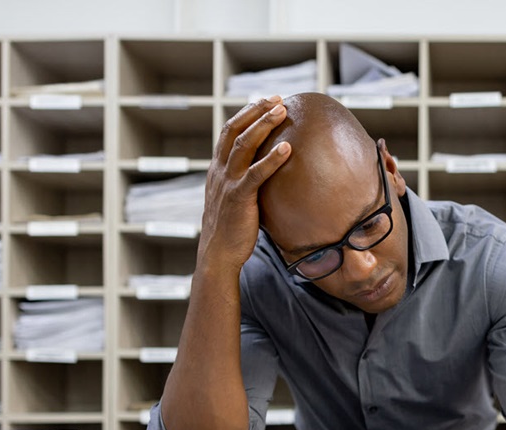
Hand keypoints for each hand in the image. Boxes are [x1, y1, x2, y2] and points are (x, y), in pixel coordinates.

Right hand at [196, 96, 291, 275]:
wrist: (217, 254)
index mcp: (217, 169)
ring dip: (264, 125)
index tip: (264, 101)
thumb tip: (266, 175)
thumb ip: (244, 183)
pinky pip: (256, 173)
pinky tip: (287, 148)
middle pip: (235, 130)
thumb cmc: (231, 229)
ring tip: (283, 111)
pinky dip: (272, 159)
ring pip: (244, 145)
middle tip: (277, 98)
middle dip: (256, 111)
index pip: (229, 132)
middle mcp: (219, 171)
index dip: (246, 114)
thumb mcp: (233, 199)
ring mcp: (228, 183)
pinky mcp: (239, 198)